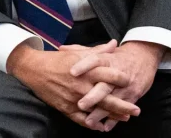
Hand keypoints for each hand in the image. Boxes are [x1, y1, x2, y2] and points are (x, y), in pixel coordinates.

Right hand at [7, 40, 138, 130]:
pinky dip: (92, 124)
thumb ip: (98, 50)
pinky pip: (81, 119)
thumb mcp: (77, 52)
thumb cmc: (57, 59)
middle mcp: (82, 86)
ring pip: (97, 110)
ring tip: (125, 118)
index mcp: (86, 70)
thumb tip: (114, 43)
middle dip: (124, 105)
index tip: (130, 81)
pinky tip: (101, 127)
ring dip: (112, 116)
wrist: (33, 69)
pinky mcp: (65, 107)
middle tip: (136, 110)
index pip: (110, 75)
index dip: (122, 79)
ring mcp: (74, 98)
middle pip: (108, 98)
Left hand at [71, 41, 161, 129]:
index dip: (83, 66)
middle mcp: (115, 74)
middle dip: (93, 96)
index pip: (94, 61)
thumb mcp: (101, 51)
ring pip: (112, 101)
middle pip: (104, 85)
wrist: (143, 57)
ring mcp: (125, 87)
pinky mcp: (133, 96)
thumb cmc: (116, 56)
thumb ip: (81, 50)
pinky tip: (105, 127)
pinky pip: (123, 109)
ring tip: (89, 121)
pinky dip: (115, 119)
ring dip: (101, 112)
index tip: (72, 72)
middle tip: (80, 104)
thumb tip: (62, 49)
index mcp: (106, 60)